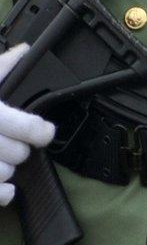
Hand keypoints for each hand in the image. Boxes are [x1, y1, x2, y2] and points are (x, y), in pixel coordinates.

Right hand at [0, 45, 56, 206]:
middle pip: (18, 154)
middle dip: (18, 148)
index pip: (28, 128)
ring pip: (5, 173)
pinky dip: (1, 192)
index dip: (40, 131)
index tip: (44, 131)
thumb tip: (24, 51)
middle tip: (10, 141)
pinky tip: (4, 187)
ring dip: (4, 167)